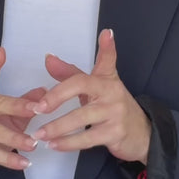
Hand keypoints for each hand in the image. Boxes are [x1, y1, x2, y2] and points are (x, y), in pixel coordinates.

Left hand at [34, 29, 150, 163]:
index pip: (104, 60)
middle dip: (56, 98)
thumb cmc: (112, 107)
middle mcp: (113, 92)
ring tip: (39, 134)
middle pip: (82, 87)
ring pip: (81, 118)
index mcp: (107, 78)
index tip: (106, 33)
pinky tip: (54, 145)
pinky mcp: (115, 133)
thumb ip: (70, 74)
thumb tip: (48, 58)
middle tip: (37, 109)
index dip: (107, 47)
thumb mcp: (94, 88)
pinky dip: (68, 143)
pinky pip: (87, 138)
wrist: (141, 134)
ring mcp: (115, 113)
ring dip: (57, 127)